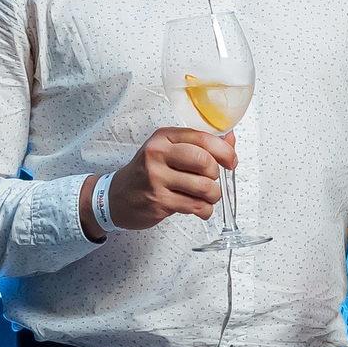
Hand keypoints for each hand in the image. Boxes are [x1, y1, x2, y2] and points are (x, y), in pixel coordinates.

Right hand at [79, 128, 236, 240]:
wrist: (116, 197)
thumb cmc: (146, 172)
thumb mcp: (167, 150)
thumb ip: (198, 145)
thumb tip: (231, 140)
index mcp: (163, 137)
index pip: (203, 138)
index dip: (225, 151)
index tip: (231, 161)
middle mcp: (158, 154)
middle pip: (205, 161)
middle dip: (216, 175)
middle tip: (212, 180)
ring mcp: (157, 179)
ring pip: (203, 186)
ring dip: (213, 195)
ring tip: (208, 197)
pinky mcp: (158, 201)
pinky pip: (195, 206)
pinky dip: (205, 210)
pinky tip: (201, 208)